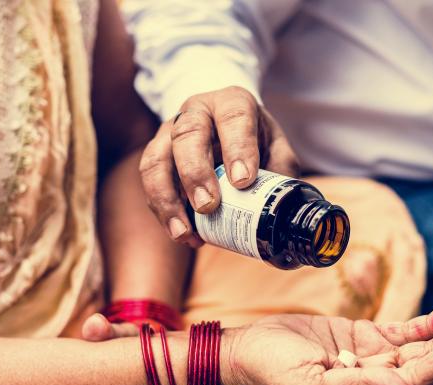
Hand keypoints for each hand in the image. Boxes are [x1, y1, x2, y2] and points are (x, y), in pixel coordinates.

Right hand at [140, 86, 299, 246]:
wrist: (223, 129)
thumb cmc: (252, 140)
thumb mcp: (275, 147)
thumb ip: (281, 172)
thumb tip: (282, 211)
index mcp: (231, 103)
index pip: (233, 117)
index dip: (237, 148)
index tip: (243, 181)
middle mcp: (196, 112)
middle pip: (187, 135)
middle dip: (195, 174)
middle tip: (208, 206)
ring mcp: (169, 132)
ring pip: (156, 160)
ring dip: (167, 198)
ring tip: (184, 232)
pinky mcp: (156, 156)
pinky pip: (149, 182)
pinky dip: (162, 211)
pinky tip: (182, 233)